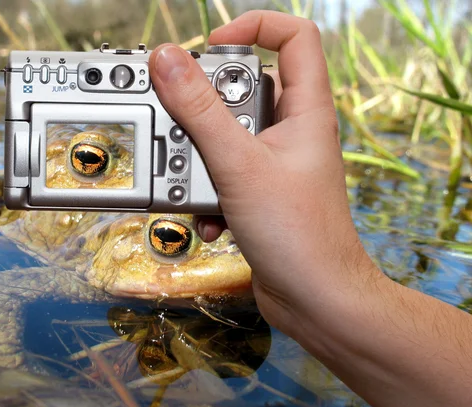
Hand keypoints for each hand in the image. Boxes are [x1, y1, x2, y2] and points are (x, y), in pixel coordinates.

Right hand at [149, 11, 383, 332]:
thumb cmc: (299, 236)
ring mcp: (276, 164)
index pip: (294, 38)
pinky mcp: (259, 193)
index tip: (212, 47)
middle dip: (207, 113)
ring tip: (197, 183)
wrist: (314, 299)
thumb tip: (170, 63)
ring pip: (227, 139)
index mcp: (305, 110)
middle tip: (187, 130)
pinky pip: (224, 176)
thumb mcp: (239, 165)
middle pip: (244, 91)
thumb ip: (200, 111)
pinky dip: (210, 194)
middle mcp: (292, 132)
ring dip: (202, 162)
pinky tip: (211, 217)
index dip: (254, 29)